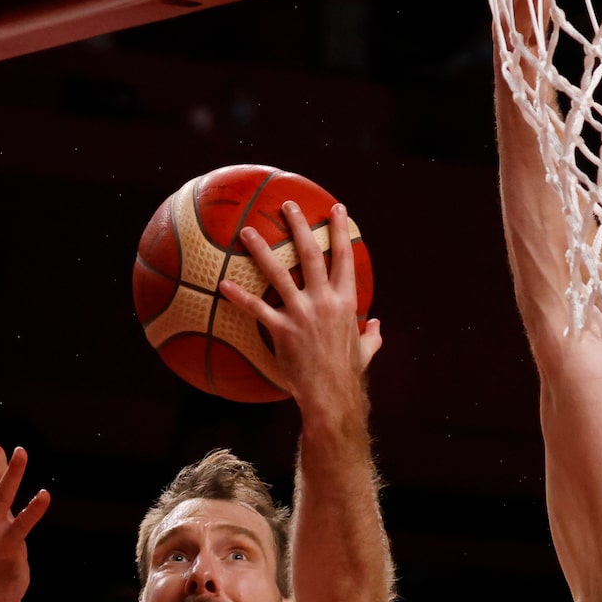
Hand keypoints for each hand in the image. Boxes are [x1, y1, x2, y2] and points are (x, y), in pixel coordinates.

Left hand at [217, 201, 380, 414]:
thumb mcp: (366, 350)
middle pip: (310, 254)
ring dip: (261, 250)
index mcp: (345, 301)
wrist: (332, 395)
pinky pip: (256, 309)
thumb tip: (377, 325)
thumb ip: (373, 335)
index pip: (344, 258)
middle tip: (287, 205)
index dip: (341, 231)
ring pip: (278, 273)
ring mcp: (301, 313)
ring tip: (247, 231)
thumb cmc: (348, 373)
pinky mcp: (282, 330)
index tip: (336, 209)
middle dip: (299, 226)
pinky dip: (239, 296)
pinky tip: (223, 284)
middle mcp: (324, 301)